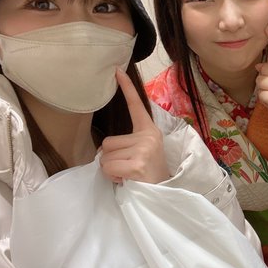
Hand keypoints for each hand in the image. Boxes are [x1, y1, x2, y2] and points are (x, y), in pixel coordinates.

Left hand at [99, 68, 169, 183]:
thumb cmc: (148, 176)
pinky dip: (112, 177)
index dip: (126, 89)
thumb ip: (128, 144)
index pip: (135, 106)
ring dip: (111, 169)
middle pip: (108, 142)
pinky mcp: (138, 163)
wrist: (163, 195)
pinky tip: (127, 180)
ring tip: (128, 175)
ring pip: (105, 156)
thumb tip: (104, 150)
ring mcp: (144, 149)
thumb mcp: (142, 154)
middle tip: (128, 168)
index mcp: (149, 131)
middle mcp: (148, 136)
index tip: (116, 72)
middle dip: (112, 159)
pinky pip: (109, 167)